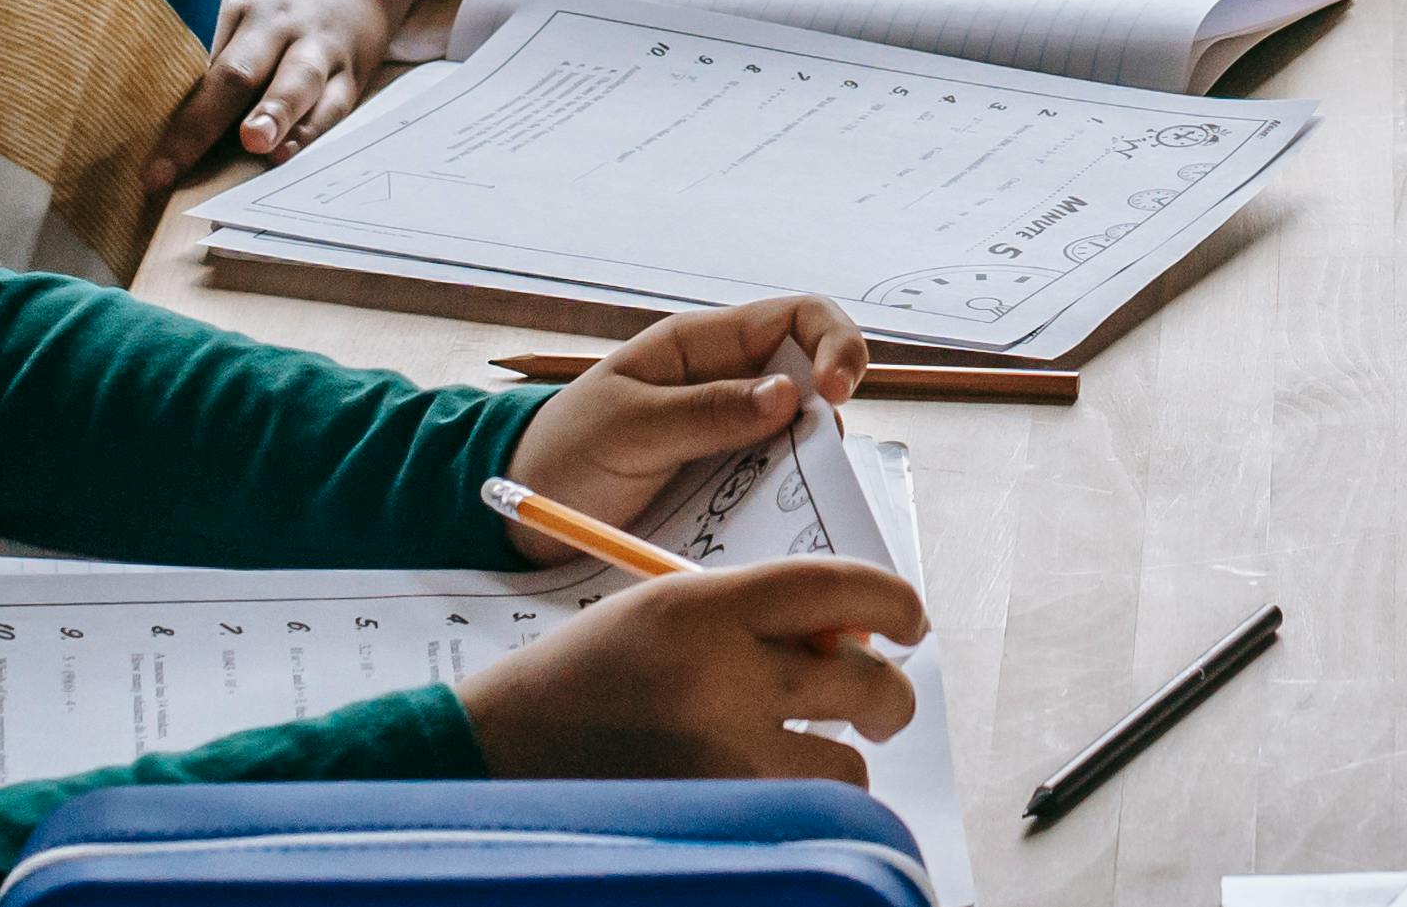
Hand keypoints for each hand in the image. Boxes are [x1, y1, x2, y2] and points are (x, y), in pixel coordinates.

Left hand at [145, 0, 410, 200]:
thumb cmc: (264, 9)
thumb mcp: (230, 3)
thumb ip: (193, 46)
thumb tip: (131, 114)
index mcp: (234, 4)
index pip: (190, 48)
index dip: (156, 94)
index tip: (123, 136)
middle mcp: (274, 23)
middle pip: (236, 70)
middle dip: (201, 120)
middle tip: (168, 165)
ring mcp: (316, 46)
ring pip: (296, 78)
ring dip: (274, 111)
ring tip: (254, 142)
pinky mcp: (348, 73)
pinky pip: (332, 104)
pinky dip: (309, 131)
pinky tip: (286, 153)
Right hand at [454, 557, 928, 784]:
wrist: (496, 752)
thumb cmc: (591, 677)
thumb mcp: (667, 612)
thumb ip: (757, 618)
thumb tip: (855, 642)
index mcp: (706, 606)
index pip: (839, 586)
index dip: (894, 602)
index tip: (910, 621)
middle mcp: (724, 676)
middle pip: (866, 681)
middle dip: (891, 696)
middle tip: (882, 703)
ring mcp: (723, 759)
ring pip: (847, 767)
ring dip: (841, 764)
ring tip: (803, 758)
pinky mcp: (717, 819)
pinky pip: (806, 819)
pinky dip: (805, 810)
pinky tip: (772, 795)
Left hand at [503, 296, 874, 523]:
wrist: (525, 515)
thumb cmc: (565, 451)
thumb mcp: (628, 427)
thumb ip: (705, 411)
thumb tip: (792, 395)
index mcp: (705, 345)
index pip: (799, 318)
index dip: (835, 344)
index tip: (837, 394)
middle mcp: (730, 384)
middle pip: (815, 379)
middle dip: (830, 415)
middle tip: (818, 460)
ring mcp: (733, 437)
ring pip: (803, 439)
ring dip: (810, 466)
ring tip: (791, 500)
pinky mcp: (729, 486)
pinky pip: (776, 486)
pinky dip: (787, 502)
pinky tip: (775, 525)